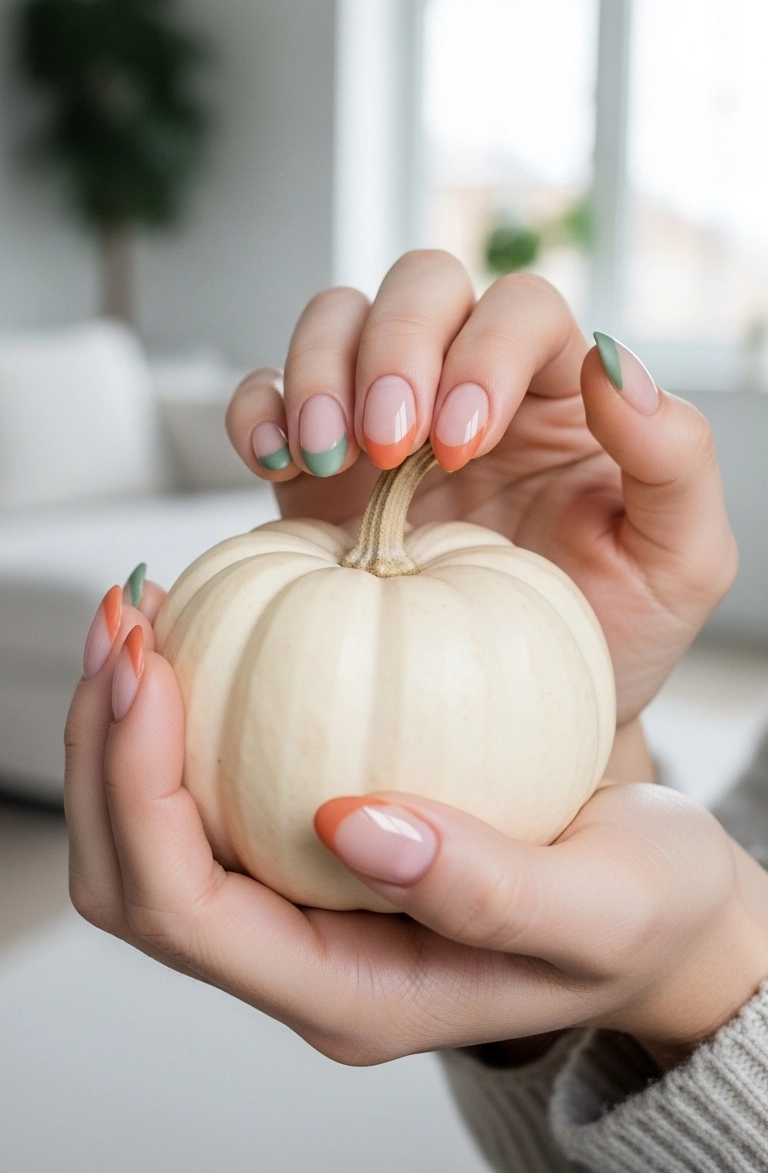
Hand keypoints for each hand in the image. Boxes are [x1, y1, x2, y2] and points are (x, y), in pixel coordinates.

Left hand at [65, 599, 767, 1068]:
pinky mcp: (314, 851)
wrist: (663, 912)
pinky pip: (211, 788)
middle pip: (133, 879)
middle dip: (101, 750)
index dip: (139, 788)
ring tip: (140, 615)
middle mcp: (303, 960)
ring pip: (152, 834)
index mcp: (351, 996)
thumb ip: (486, 890)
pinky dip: (181, 713)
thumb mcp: (601, 909)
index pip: (186, 914)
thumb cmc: (641, 916)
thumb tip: (351, 824)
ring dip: (122, 727)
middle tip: (125, 620)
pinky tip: (201, 628)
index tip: (153, 666)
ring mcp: (301, 907)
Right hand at [226, 253, 735, 724]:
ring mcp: (385, 417)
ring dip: (320, 369)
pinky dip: (257, 408)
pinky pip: (267, 393)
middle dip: (396, 348)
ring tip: (327, 455)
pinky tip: (271, 462)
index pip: (521, 308)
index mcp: (559, 387)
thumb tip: (611, 363)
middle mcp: (467, 379)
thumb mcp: (678, 561)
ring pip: (338, 316)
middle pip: (422, 285)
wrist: (517, 723)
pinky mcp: (317, 471)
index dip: (486, 352)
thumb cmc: (606, 636)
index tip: (463, 445)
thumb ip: (674, 458)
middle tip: (390, 444)